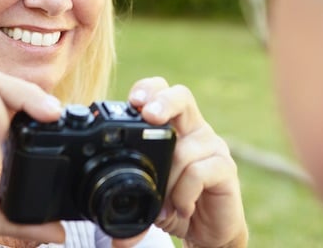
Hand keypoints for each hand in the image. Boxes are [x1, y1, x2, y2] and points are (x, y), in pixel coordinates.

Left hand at [128, 77, 248, 247]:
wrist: (207, 233)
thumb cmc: (175, 205)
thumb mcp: (146, 192)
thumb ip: (128, 188)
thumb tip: (96, 206)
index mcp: (173, 126)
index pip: (161, 92)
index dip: (148, 89)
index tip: (133, 101)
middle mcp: (194, 129)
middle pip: (181, 97)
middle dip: (163, 102)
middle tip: (149, 116)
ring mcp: (212, 146)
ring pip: (184, 149)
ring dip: (168, 181)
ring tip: (165, 203)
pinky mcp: (226, 168)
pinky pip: (198, 172)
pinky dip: (184, 194)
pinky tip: (182, 208)